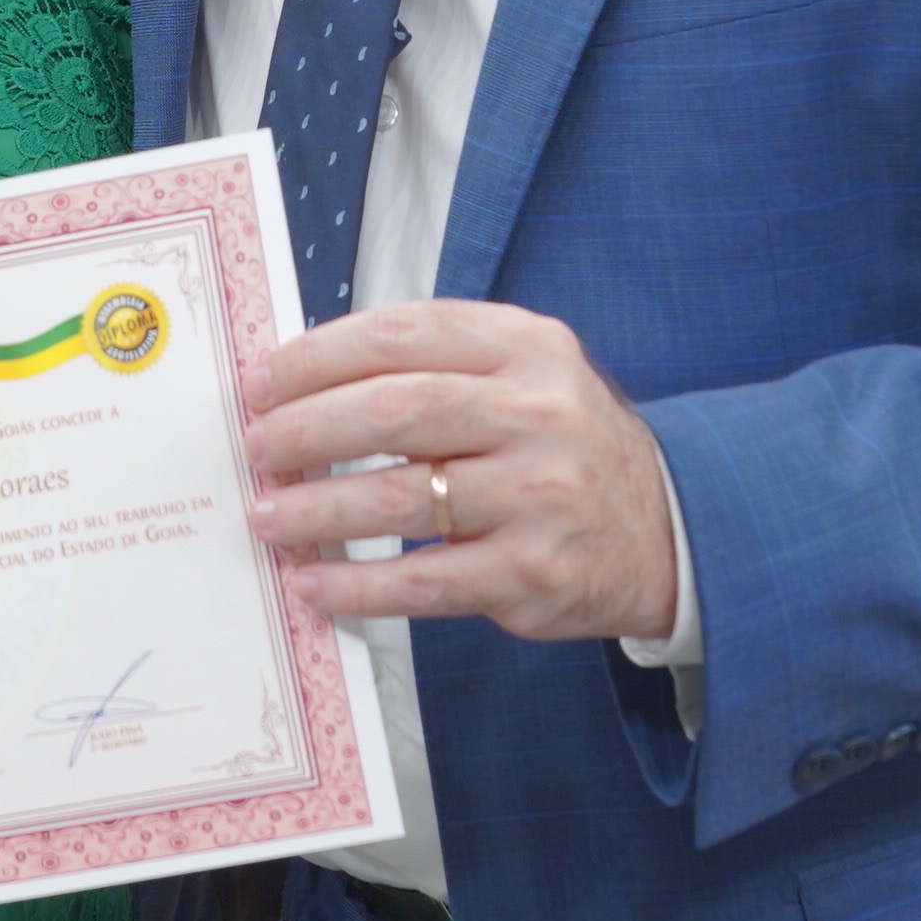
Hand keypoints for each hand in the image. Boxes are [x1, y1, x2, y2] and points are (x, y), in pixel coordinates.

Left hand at [243, 300, 677, 643]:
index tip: (262, 382)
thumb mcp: (521, 373)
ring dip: (316, 510)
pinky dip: (357, 585)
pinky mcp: (531, 572)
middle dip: (305, 430)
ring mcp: (539, 495)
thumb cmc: (559, 442)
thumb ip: (431, 366)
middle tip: (256, 448)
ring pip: (399, 498)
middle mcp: (539, 413)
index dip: (317, 357)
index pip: (402, 335)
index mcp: (526, 346)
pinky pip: (422, 581)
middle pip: (393, 411)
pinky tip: (314, 584)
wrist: (664, 527)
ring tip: (268, 516)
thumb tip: (301, 384)